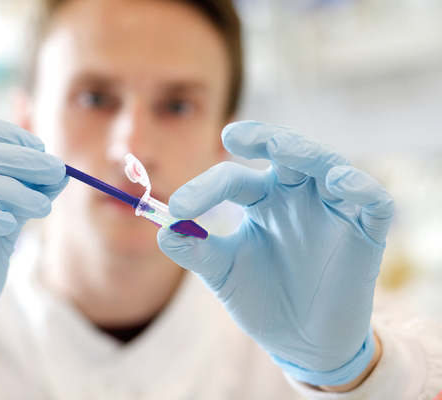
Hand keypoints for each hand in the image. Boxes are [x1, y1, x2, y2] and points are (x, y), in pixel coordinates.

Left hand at [158, 121, 393, 385]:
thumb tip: (163, 230)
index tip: (177, 208)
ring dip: (306, 152)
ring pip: (327, 164)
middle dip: (264, 137)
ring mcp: (332, 210)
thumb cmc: (261, 298)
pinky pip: (373, 200)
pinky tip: (338, 185)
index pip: (233, 179)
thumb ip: (196, 252)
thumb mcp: (224, 274)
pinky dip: (360, 187)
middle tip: (234, 135)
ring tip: (281, 149)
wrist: (300, 342)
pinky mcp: (365, 232)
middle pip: (286, 151)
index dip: (205, 188)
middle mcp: (296, 196)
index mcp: (261, 199)